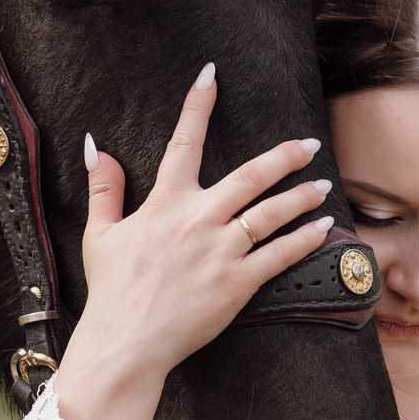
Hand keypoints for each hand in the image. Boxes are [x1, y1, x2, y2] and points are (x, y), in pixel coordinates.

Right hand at [49, 61, 336, 419]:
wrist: (126, 344)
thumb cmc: (112, 291)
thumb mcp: (100, 235)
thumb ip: (103, 188)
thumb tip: (95, 147)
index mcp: (164, 204)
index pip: (182, 143)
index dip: (197, 106)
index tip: (211, 75)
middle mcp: (196, 220)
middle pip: (250, 177)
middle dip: (284, 157)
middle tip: (309, 144)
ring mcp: (220, 252)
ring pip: (272, 213)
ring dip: (302, 196)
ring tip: (322, 185)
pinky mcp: (237, 284)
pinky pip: (280, 255)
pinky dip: (305, 239)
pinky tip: (323, 228)